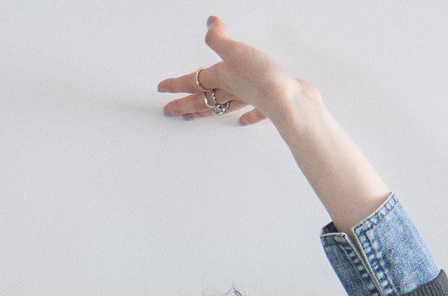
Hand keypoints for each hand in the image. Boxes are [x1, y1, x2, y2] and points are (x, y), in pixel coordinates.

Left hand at [156, 15, 317, 126]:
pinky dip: (247, 116)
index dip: (175, 83)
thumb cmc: (259, 78)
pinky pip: (254, 112)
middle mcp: (232, 91)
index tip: (161, 89)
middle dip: (184, 105)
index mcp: (221, 79)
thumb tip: (209, 23)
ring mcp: (249, 99)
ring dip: (208, 111)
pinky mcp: (268, 105)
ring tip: (196, 117)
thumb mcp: (234, 50)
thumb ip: (219, 37)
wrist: (286, 99)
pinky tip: (243, 121)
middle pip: (202, 100)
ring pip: (222, 106)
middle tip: (170, 112)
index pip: (192, 81)